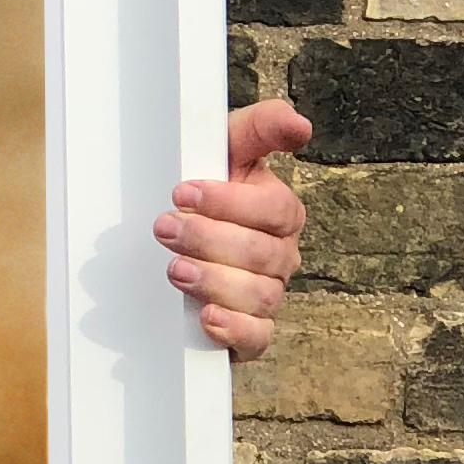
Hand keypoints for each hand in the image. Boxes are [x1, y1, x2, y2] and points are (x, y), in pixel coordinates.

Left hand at [156, 99, 310, 361]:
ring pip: (259, 295)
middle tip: (164, 228)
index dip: (228, 202)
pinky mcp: (249, 331)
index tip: (182, 193)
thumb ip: (260, 128)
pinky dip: (234, 329)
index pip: (273, 209)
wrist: (174, 238)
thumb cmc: (204, 187)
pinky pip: (258, 338)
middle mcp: (279, 255)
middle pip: (261, 254)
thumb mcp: (225, 148)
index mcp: (279, 212)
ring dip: (214, 281)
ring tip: (175, 269)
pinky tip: (207, 318)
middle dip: (208, 239)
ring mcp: (266, 294)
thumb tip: (299, 125)